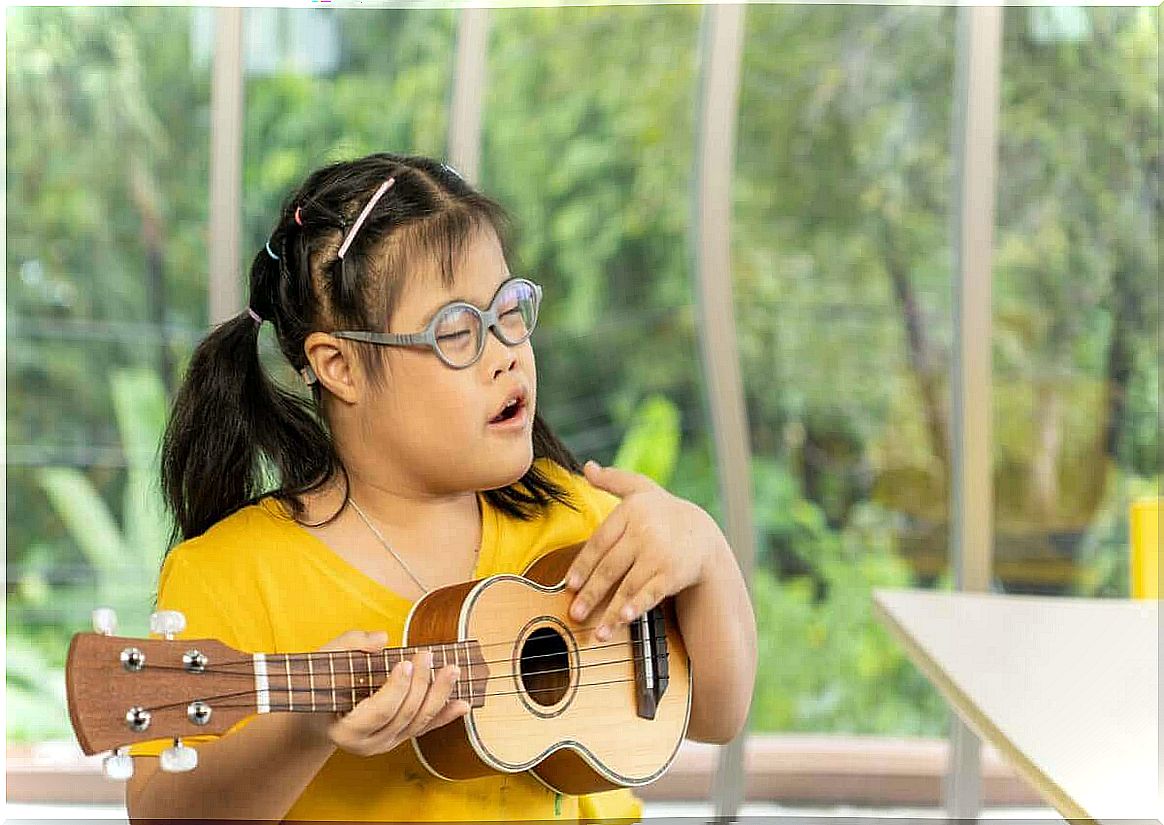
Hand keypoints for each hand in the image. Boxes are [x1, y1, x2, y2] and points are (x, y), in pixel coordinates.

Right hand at [302, 630, 469, 756]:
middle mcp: (369, 744)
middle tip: (427, 655)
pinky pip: (426, 728)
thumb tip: (381, 639)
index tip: (406, 662)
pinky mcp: (399, 739)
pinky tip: (463, 703)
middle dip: (420, 684)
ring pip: (419, 722)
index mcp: (346, 730)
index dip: (395, 688)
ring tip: (451, 670)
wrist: (320, 712)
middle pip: (404, 715)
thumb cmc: (322, 682)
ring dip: (439, 695)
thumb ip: (351, 644)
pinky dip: (446, 715)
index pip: (379, 712)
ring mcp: (386, 744)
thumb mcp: (327, 659)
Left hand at [564, 461, 724, 642]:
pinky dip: (635, 608)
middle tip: (574, 614)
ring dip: (610, 611)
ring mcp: (659, 554)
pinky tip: (622, 621)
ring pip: (628, 586)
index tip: (569, 585)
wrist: (702, 534)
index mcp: (631, 511)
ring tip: (596, 632)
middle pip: (610, 567)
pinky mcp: (672, 574)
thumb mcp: (641, 490)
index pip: (599, 542)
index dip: (582, 565)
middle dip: (591, 593)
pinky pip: (650, 594)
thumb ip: (613, 480)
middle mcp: (644, 531)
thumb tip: (587, 466)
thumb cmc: (664, 513)